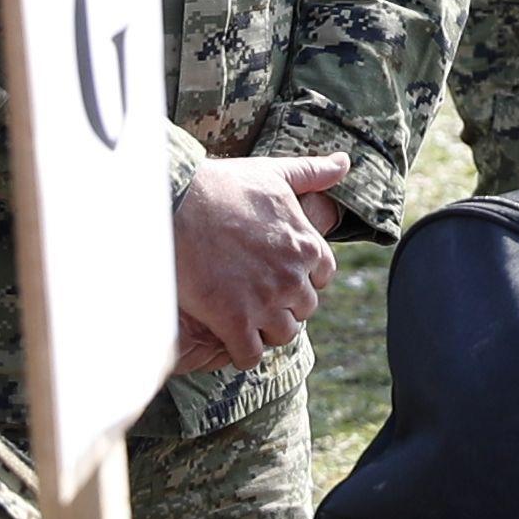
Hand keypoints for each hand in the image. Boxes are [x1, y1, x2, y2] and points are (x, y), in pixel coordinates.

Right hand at [170, 157, 343, 372]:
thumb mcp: (273, 174)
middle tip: (258, 293)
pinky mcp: (233, 321)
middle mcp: (291, 277)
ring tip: (245, 316)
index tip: (280, 271)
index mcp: (305, 245)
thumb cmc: (221, 186)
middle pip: (304, 308)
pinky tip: (229, 337)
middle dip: (286, 303)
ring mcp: (264, 302)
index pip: (323, 276)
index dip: (303, 275)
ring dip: (267, 329)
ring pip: (282, 334)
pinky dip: (242, 352)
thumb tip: (344, 162)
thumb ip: (312, 172)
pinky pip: (250, 356)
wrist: (173, 204)